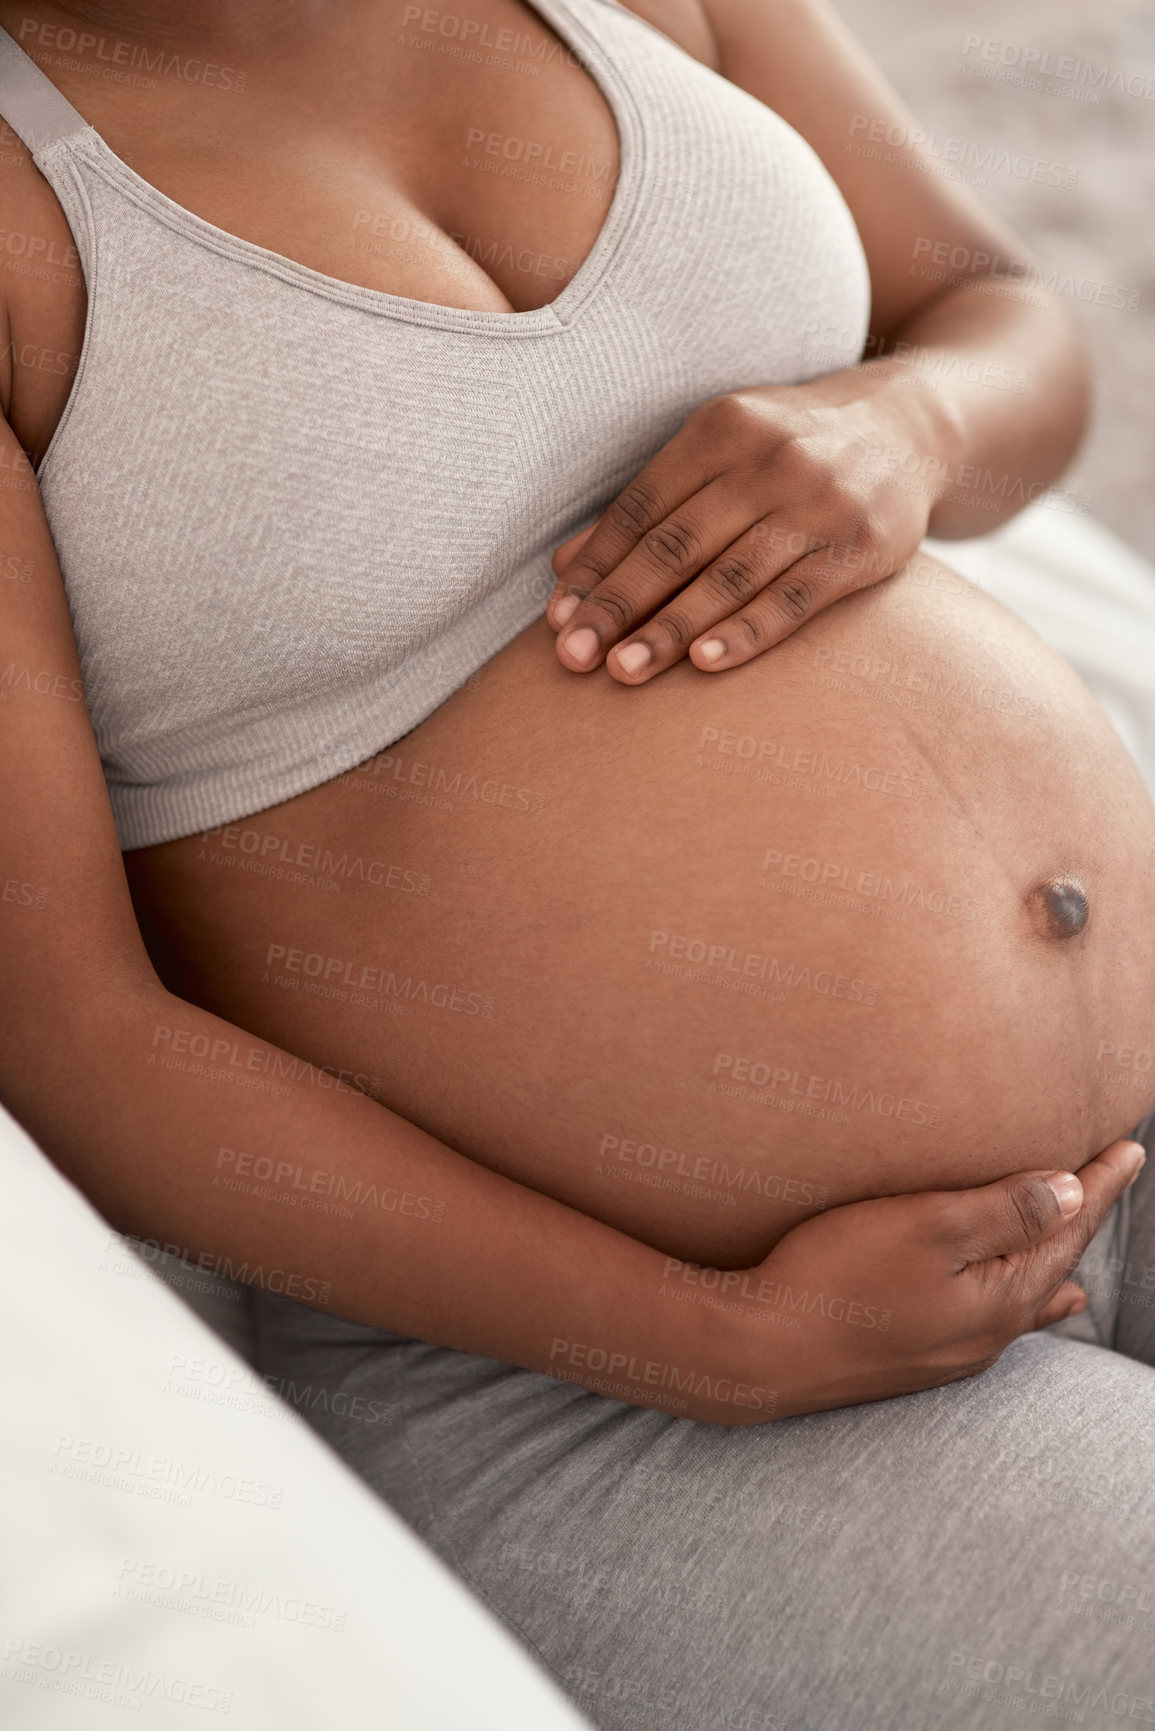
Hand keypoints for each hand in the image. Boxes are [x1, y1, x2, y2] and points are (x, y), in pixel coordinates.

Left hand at [546, 369, 952, 683]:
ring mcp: (819, 503)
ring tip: (623, 672)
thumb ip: (648, 505)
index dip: (596, 566)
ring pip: (730, 576)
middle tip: (573, 657)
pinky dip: (748, 632)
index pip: (642, 507)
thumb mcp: (719, 451)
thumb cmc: (789, 449)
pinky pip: (795, 599)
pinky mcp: (861, 548)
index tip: (558, 618)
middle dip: (620, 604)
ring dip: (671, 629)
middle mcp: (769, 459)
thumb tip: (563, 568)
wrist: (908, 428)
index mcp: (721, 428)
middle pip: (677, 544)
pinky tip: (705, 664)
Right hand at [717, 1137, 1144, 1420]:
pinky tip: (1004, 1316)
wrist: (761, 1353)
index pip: (1065, 1230)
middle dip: (1078, 1224)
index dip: (1097, 1185)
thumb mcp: (927, 1227)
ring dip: (1047, 1271)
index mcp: (1000, 1299)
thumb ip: (1004, 1210)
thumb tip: (1073, 1194)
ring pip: (1020, 1304)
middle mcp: (986, 1335)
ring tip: (1078, 1273)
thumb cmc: (838, 1278)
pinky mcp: (909, 1360)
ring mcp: (947, 1354)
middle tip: (1107, 1182)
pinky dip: (1009, 1305)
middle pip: (1050, 1267)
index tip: (1130, 1149)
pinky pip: (984, 1326)